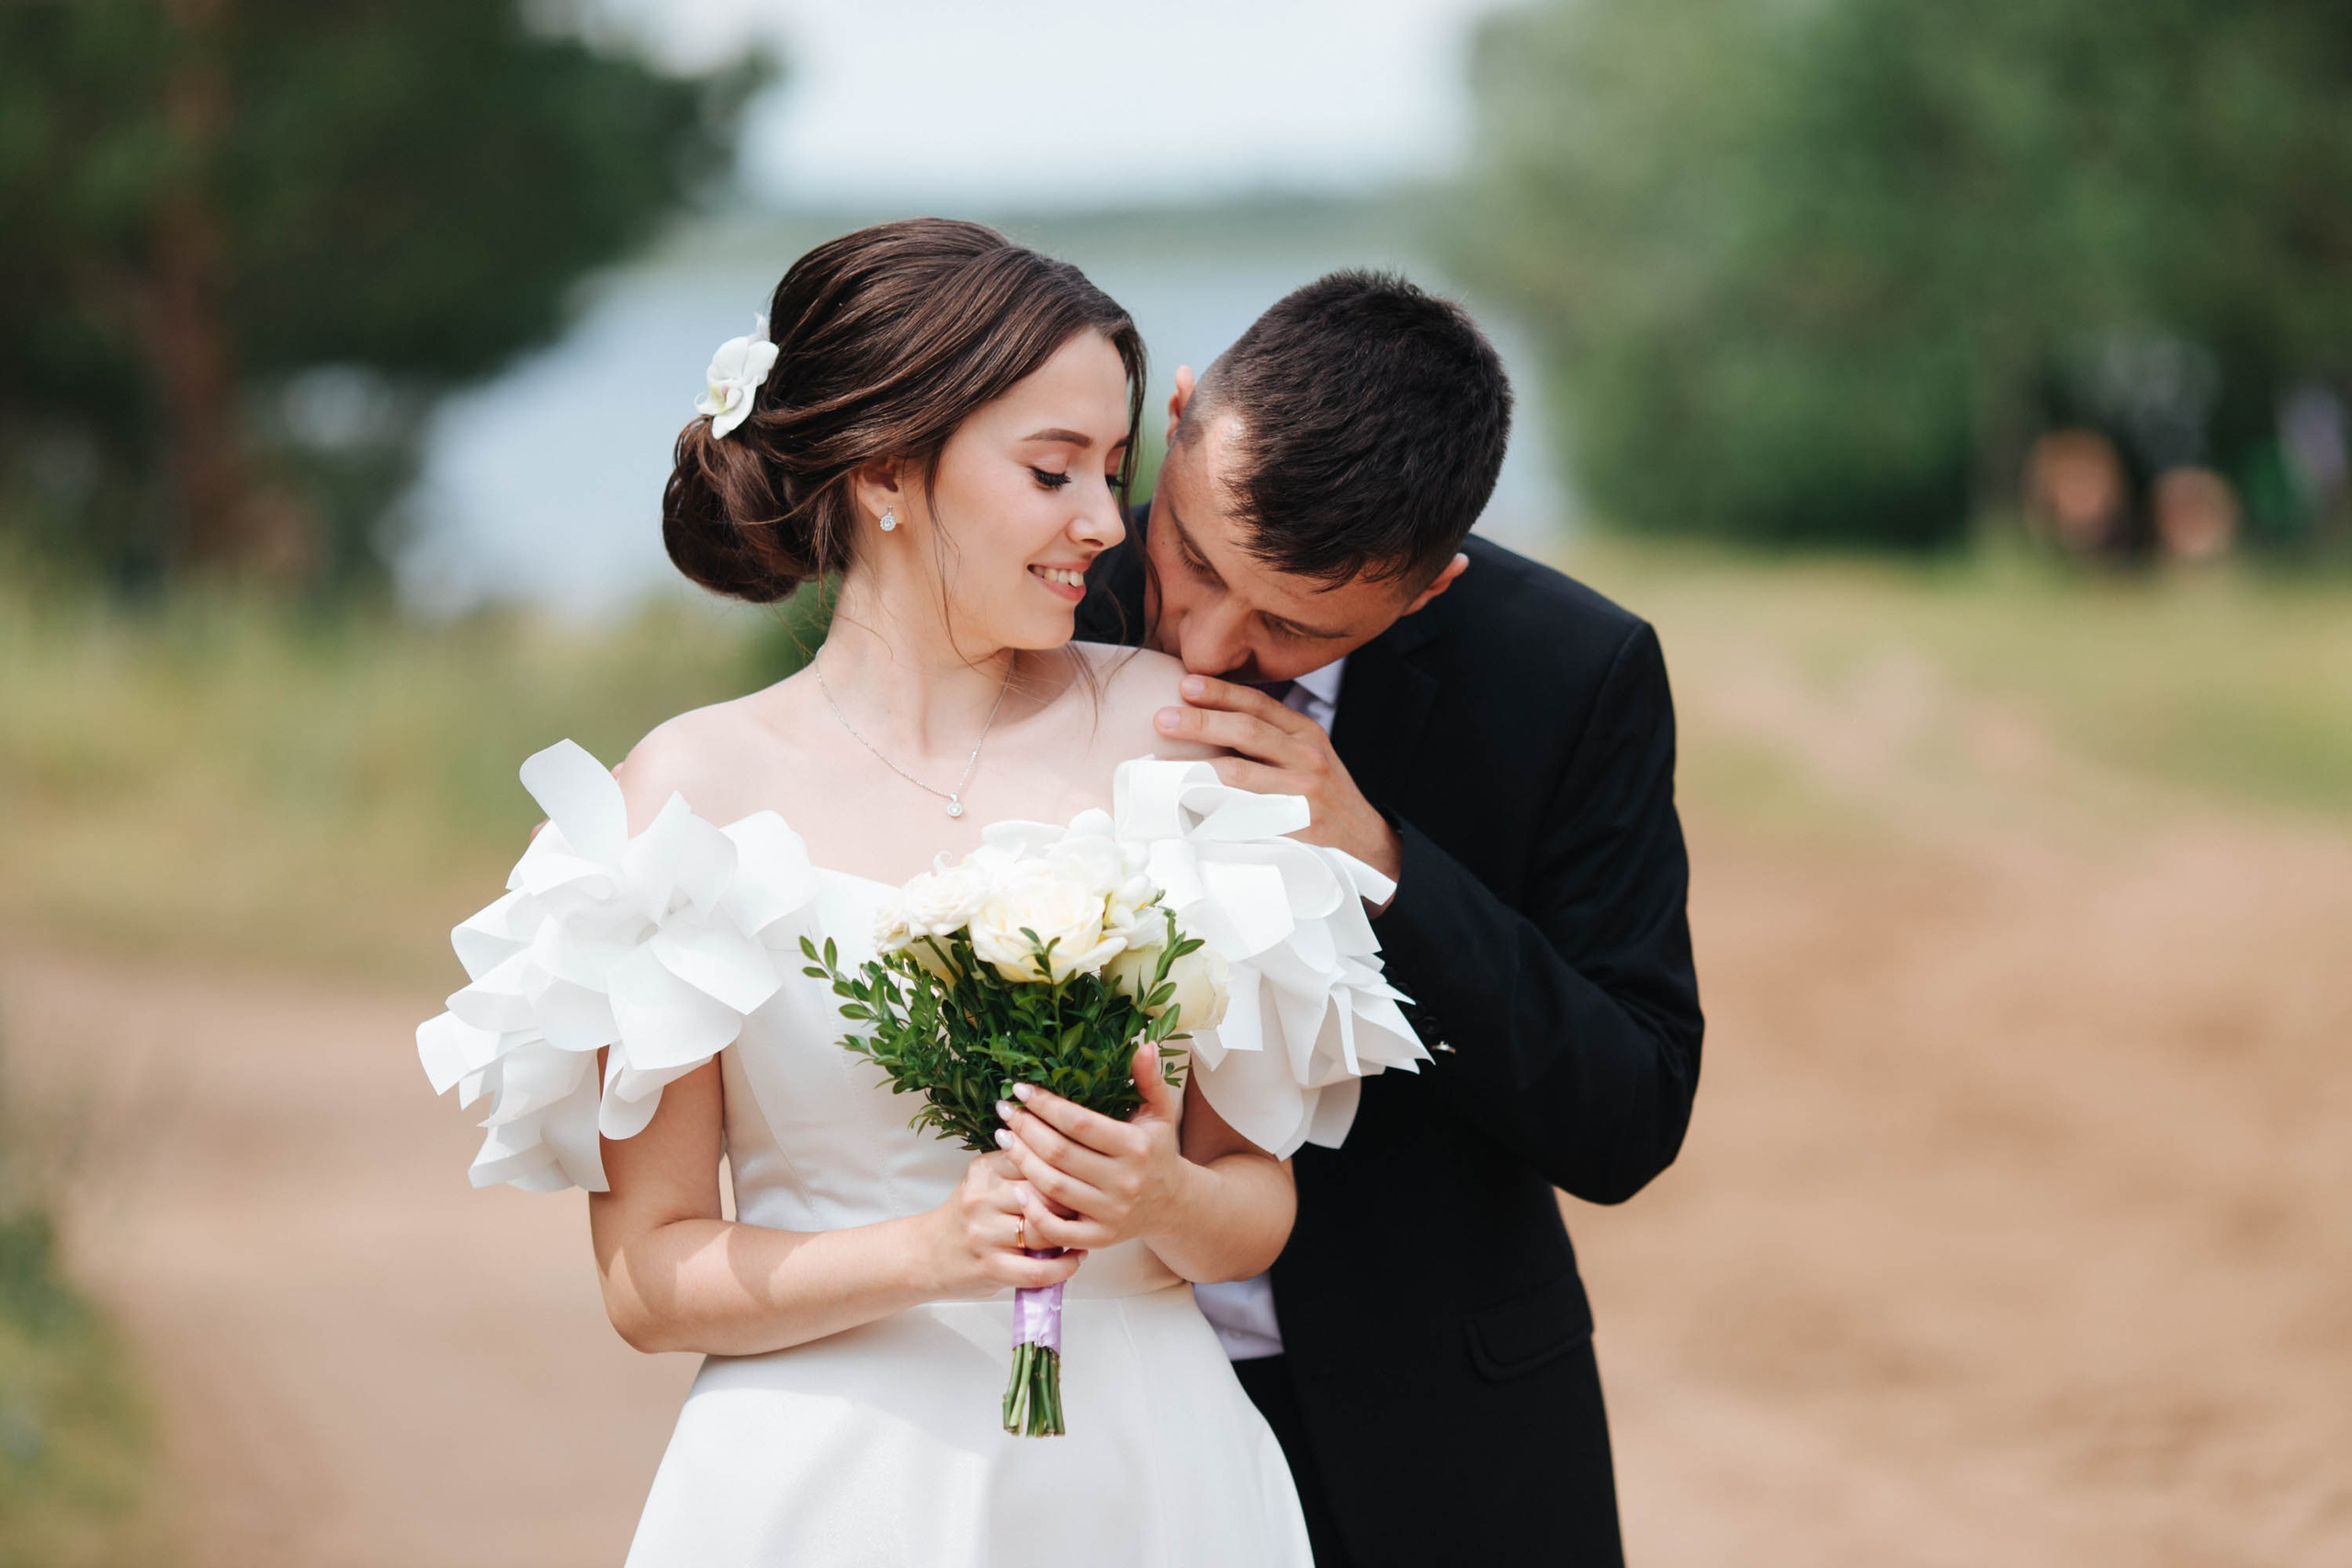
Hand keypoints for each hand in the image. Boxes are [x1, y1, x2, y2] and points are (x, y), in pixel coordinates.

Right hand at [922, 1151, 1085, 1300]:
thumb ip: (1019, 1168)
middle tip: (1092, 1206)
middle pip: (1046, 1195)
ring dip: (1072, 1234)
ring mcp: (985, 1234)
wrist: (925, 1255)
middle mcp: (982, 1198)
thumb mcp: (984, 1181)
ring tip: (1084, 1231)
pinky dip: (1064, 1266)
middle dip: (1074, 1202)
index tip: (1086, 1176)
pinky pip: (1038, 1270)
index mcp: (985, 1170)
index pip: (1039, 1160)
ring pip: (1045, 1231)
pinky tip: (1075, 1258)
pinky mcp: (990, 1268)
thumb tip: (1073, 1157)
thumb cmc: (966, 1217)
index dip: (1068, 1169)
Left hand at [994, 1044, 1191, 1251]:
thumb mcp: (1160, 1114)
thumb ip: (1150, 1080)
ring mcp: (1110, 1213)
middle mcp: (1123, 1182)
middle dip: (1026, 1128)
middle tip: (1003, 1110)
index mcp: (1136, 1147)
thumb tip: (1143, 1045)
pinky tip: (1016, 1186)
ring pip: (1053, 1186)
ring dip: (1021, 1161)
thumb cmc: (1158, 1152)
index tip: (1021, 1089)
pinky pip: (1058, 1229)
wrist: (1172, 1204)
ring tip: (1003, 1137)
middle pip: (1060, 1153)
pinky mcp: (1100, 1237)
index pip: (1080, 1123)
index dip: (1046, 1105)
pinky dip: (1034, 1211)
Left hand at [1154, 675, 1402, 886]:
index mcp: (1306, 734)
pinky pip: (1246, 817)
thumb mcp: (1310, 757)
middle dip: (1201, 722)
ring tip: (1163, 764)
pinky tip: (1186, 808)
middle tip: (1162, 718)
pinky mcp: (1296, 828)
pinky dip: (1214, 811)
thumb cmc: (1325, 798)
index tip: (1185, 684)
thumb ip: (1272, 739)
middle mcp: (1306, 757)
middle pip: (1247, 731)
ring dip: (1197, 768)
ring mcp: (1302, 793)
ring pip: (1241, 774)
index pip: (1259, 704)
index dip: (1221, 692)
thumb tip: (1209, 720)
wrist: (1368, 847)